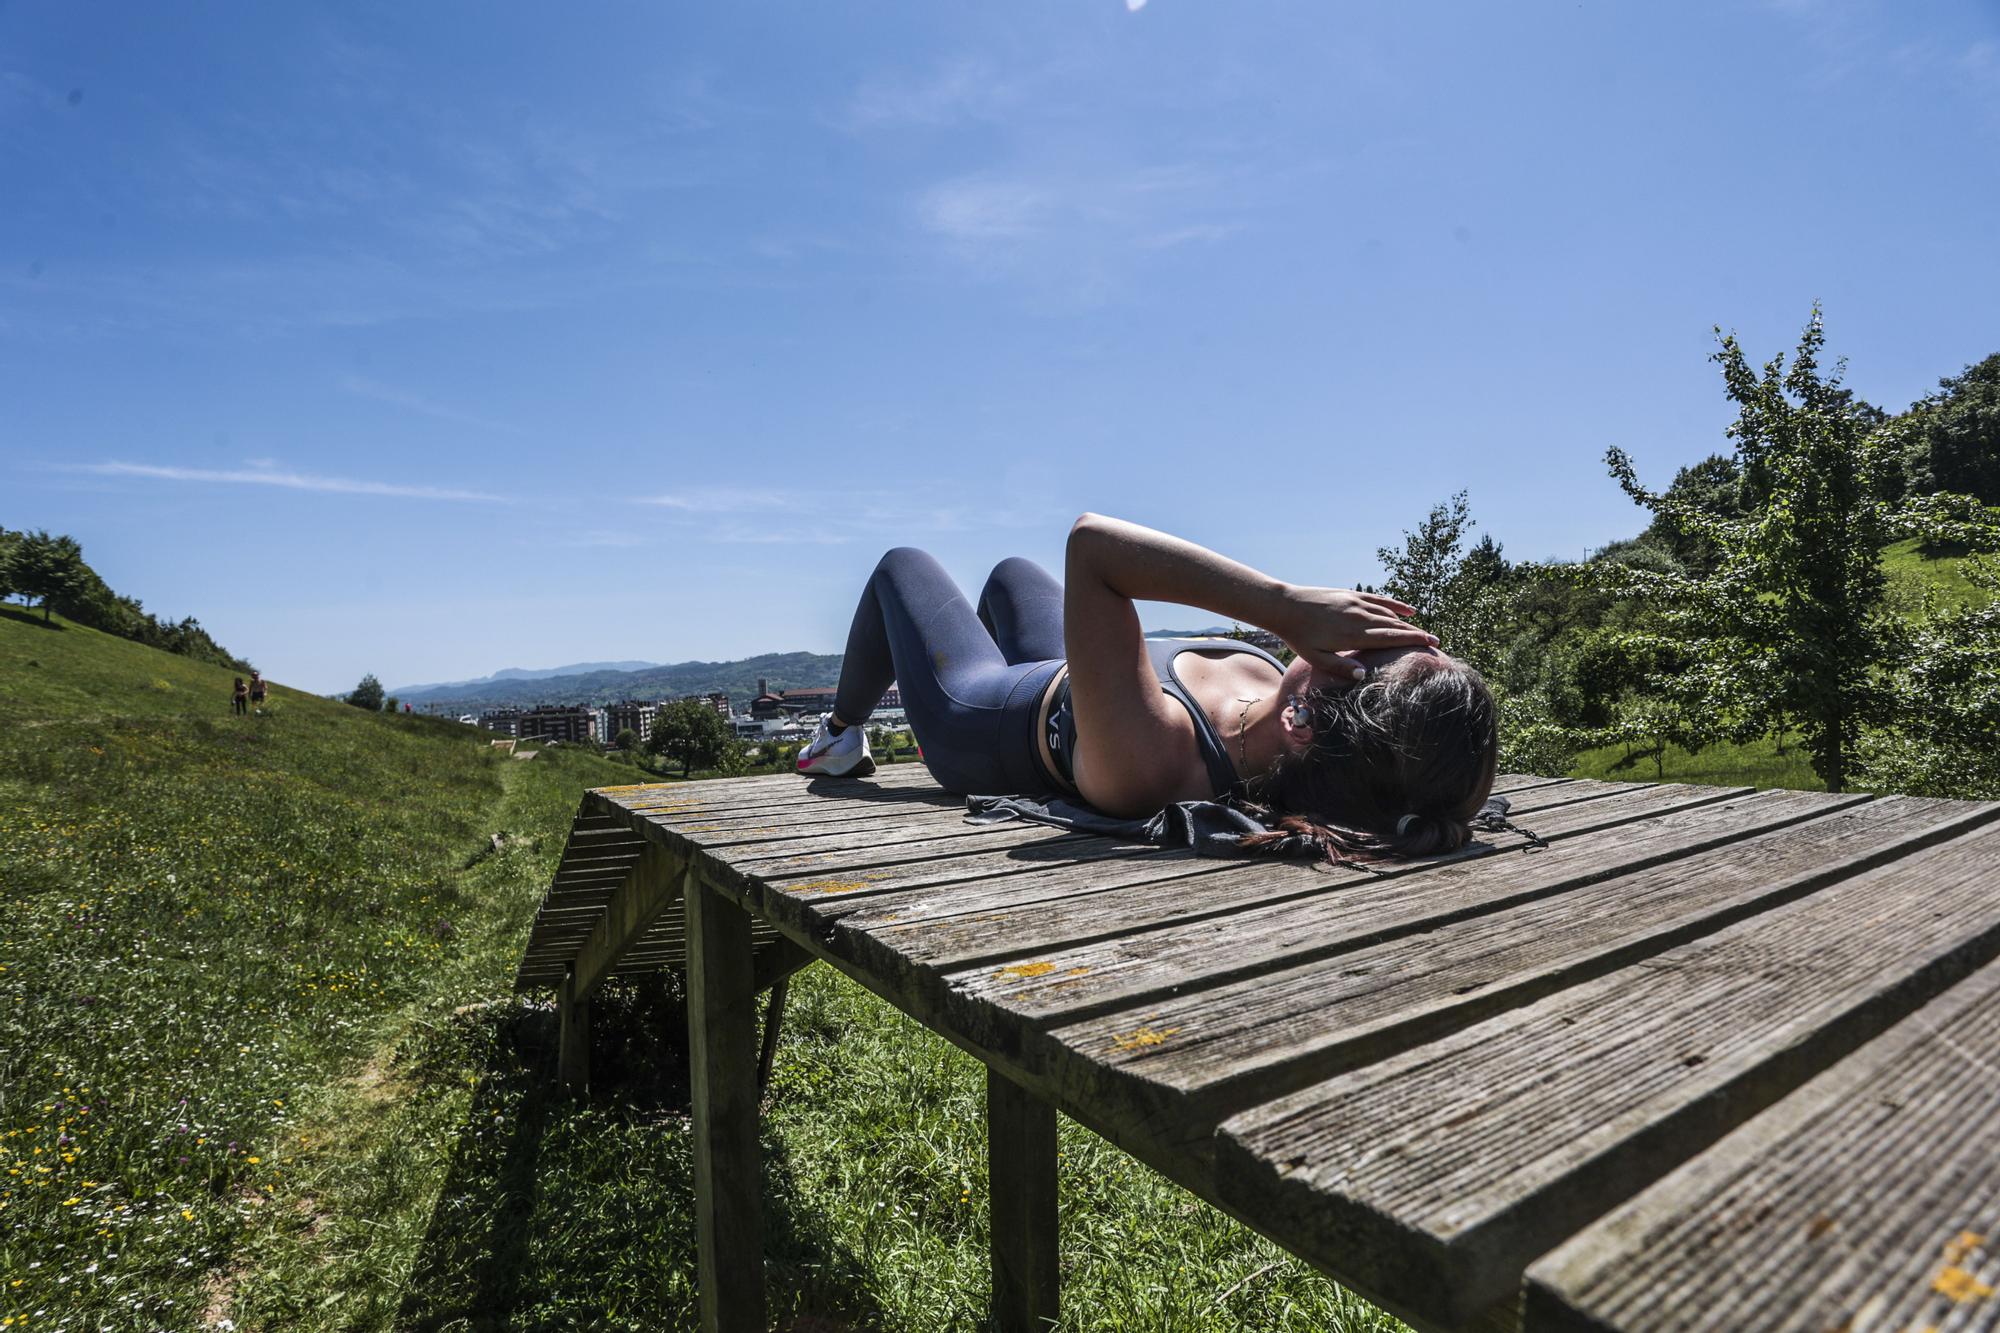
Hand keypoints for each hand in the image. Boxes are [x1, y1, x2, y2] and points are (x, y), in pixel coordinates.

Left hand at [1273, 585, 1437, 676]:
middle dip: (1417, 634)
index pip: (1390, 638)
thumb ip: (1340, 667)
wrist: (1284, 607)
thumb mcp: (1316, 657)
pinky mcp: (1351, 595)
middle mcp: (1359, 617)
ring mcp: (1356, 603)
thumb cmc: (1299, 637)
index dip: (1412, 641)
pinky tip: (1409, 611)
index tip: (1431, 645)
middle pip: (1394, 626)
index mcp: (1353, 635)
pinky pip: (1379, 599)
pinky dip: (1395, 605)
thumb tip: (1363, 674)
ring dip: (1407, 623)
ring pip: (1389, 613)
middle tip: (1436, 643)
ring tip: (1422, 633)